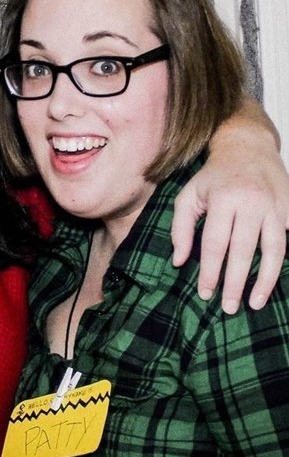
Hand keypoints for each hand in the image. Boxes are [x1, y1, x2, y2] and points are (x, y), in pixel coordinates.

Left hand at [172, 137, 288, 314]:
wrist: (247, 148)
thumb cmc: (212, 177)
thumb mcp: (188, 195)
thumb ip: (180, 228)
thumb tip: (178, 261)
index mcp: (223, 200)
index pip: (214, 244)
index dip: (209, 271)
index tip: (205, 293)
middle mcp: (251, 203)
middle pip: (243, 252)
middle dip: (235, 283)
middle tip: (229, 307)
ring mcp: (275, 207)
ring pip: (274, 250)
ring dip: (265, 280)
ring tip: (255, 303)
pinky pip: (288, 242)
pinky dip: (283, 264)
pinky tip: (274, 282)